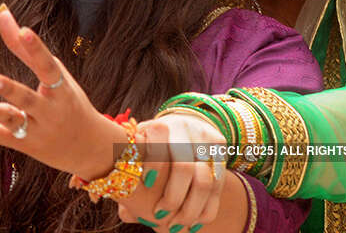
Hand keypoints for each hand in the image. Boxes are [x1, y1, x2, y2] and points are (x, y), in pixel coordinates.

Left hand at [0, 7, 124, 178]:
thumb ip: (24, 46)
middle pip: (29, 99)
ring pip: (13, 121)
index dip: (37, 48)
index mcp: (60, 88)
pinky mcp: (20, 143)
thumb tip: (2, 12)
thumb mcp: (54, 74)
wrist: (87, 147)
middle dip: (12, 91)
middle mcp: (49, 110)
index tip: (25, 30)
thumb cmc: (66, 100)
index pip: (48, 66)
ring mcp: (35, 129)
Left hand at [118, 114, 228, 229]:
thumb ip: (132, 174)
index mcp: (162, 125)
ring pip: (205, 181)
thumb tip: (125, 212)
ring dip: (191, 210)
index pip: (159, 140)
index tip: (147, 184)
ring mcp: (206, 140)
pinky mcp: (220, 151)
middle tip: (160, 217)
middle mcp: (186, 129)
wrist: (185, 123)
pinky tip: (194, 223)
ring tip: (177, 226)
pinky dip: (206, 210)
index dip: (154, 162)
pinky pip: (218, 187)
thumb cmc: (153, 143)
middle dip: (173, 197)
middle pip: (184, 167)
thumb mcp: (140, 148)